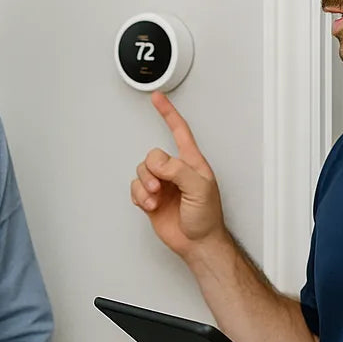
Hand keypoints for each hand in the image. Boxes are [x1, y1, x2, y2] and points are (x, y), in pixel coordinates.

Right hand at [129, 92, 228, 260]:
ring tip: (156, 199)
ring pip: (142, 171)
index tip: (157, 97)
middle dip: (152, 171)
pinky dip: (139, 196)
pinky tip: (149, 205)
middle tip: (159, 187)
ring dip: (145, 186)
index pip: (179, 131)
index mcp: (192, 163)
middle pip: (152, 155)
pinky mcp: (151, 199)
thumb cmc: (206, 218)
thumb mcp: (199, 189)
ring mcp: (163, 185)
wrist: (198, 244)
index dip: (168, 113)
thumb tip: (157, 160)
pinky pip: (135, 188)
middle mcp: (176, 171)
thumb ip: (178, 170)